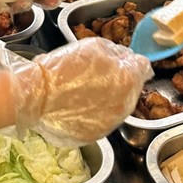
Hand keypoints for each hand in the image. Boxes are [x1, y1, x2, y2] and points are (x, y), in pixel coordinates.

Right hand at [9, 37, 152, 145]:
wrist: (37, 96)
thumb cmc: (64, 67)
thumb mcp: (95, 46)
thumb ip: (118, 53)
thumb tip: (128, 59)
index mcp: (128, 80)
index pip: (144, 69)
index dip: (133, 63)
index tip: (123, 63)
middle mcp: (125, 105)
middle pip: (131, 90)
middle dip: (120, 82)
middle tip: (97, 75)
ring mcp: (111, 124)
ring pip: (117, 107)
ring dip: (108, 99)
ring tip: (84, 91)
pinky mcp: (95, 136)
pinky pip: (101, 121)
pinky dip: (94, 113)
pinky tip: (77, 105)